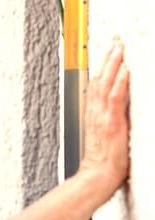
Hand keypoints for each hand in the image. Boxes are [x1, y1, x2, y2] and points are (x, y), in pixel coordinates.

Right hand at [79, 40, 130, 193]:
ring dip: (113, 64)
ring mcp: (102, 116)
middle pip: (99, 79)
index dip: (102, 67)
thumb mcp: (103, 137)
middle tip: (115, 42)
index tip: (108, 53)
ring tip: (120, 48)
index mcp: (93, 114)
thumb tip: (116, 113)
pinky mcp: (112, 122)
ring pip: (105, 84)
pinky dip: (120, 82)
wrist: (97, 176)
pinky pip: (116, 98)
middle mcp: (95, 112)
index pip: (96, 85)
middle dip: (107, 59)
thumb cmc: (102, 162)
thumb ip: (107, 121)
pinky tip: (125, 70)